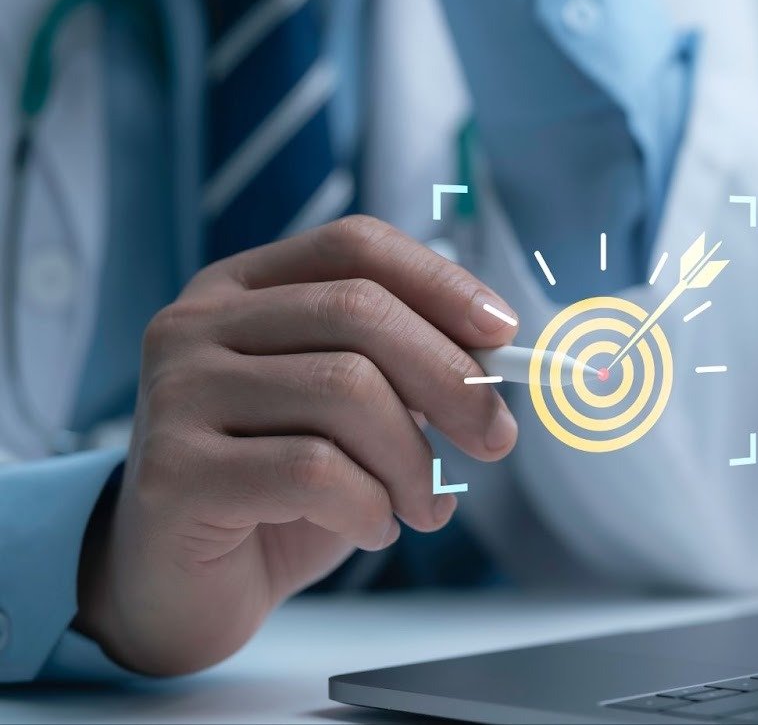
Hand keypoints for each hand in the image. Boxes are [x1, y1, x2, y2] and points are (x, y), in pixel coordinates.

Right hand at [74, 217, 520, 674]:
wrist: (181, 590)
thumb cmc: (278, 491)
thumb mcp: (350, 413)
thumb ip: (406, 369)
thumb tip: (497, 352)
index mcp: (243, 289)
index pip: (355, 247)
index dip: (441, 282)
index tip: (503, 333)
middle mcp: (197, 324)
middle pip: (359, 312)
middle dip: (452, 378)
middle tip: (496, 440)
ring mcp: (176, 392)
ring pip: (346, 391)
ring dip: (414, 461)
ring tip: (425, 505)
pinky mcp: (174, 472)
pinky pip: (315, 471)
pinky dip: (370, 507)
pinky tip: (371, 528)